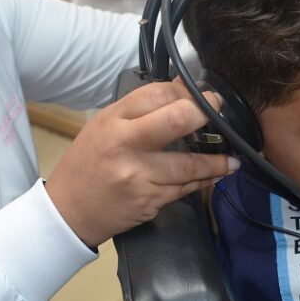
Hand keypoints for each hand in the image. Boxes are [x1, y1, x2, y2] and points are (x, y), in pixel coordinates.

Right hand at [44, 80, 237, 247]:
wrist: (68, 210)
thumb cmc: (87, 163)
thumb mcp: (103, 126)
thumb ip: (139, 111)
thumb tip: (180, 90)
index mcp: (113, 122)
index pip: (156, 95)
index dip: (183, 92)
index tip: (198, 94)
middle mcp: (126, 146)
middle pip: (176, 121)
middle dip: (205, 113)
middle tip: (219, 110)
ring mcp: (139, 177)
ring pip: (189, 164)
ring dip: (215, 161)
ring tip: (231, 159)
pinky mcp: (149, 202)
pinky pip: (183, 189)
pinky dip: (202, 182)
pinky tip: (214, 176)